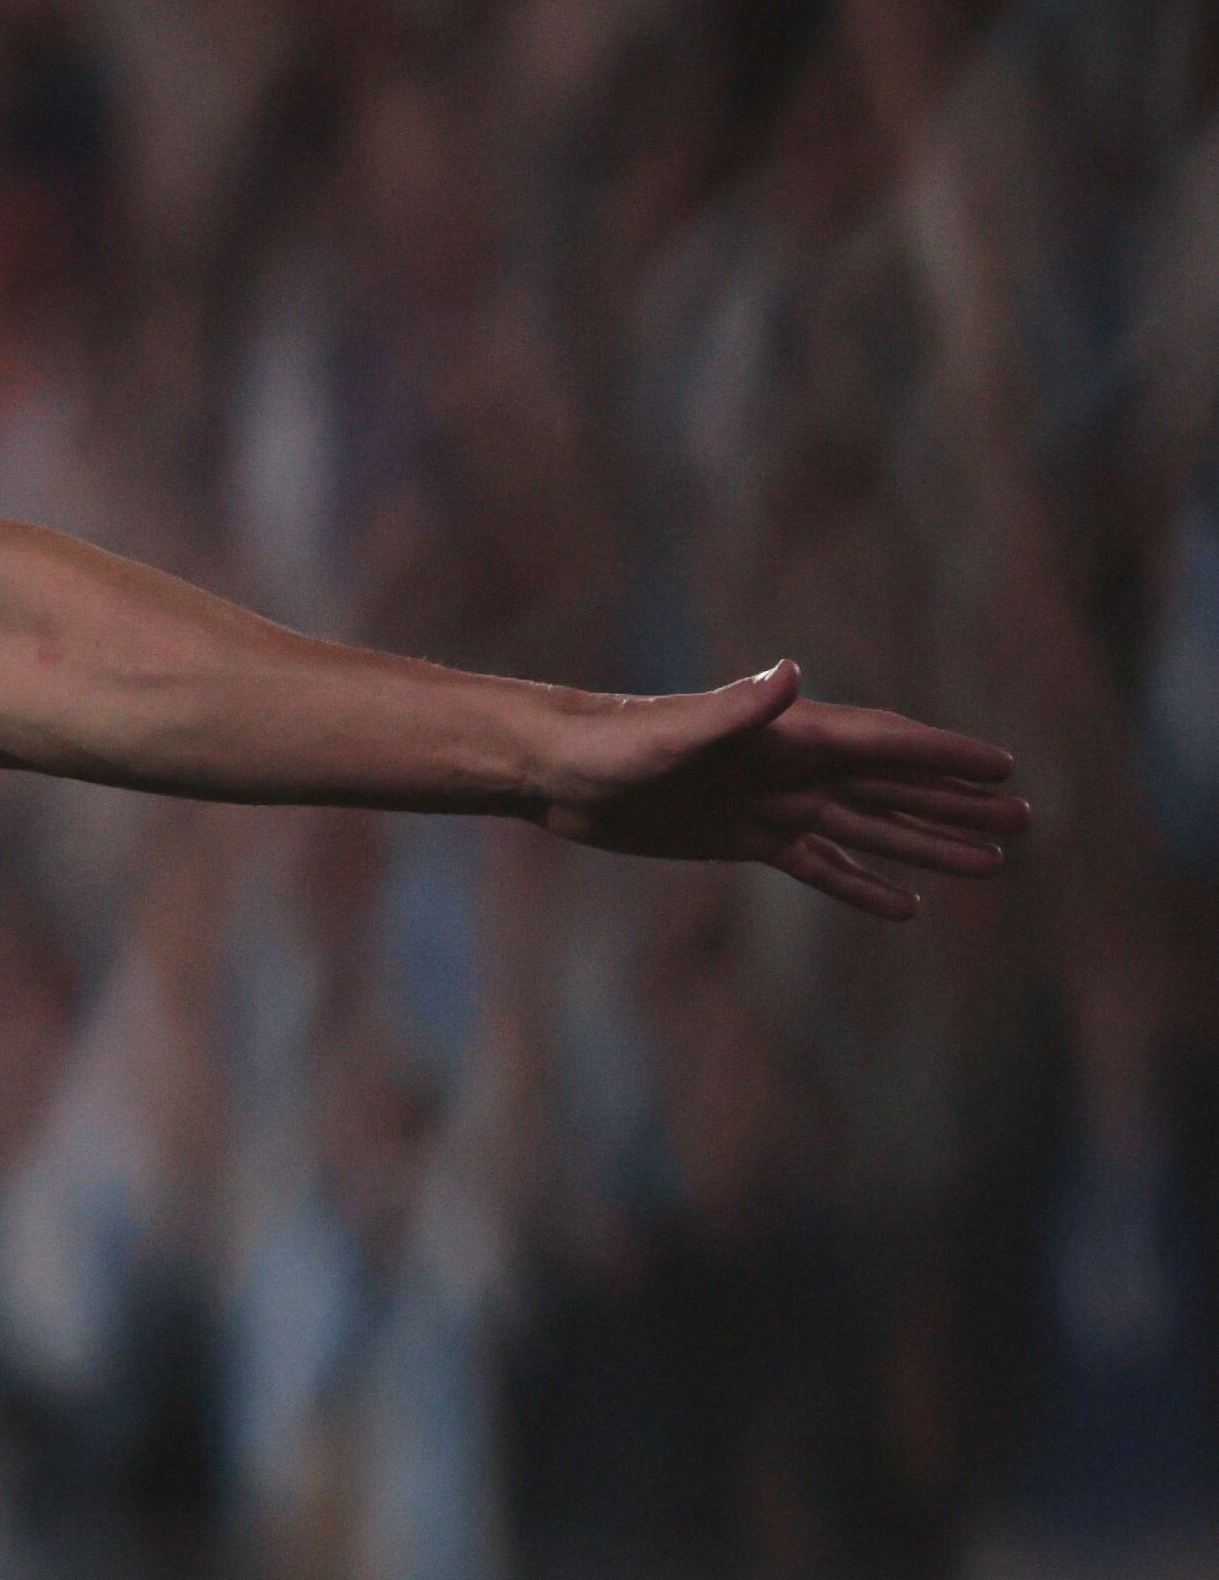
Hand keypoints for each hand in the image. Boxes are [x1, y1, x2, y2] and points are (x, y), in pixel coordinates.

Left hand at [536, 661, 1027, 916]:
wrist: (556, 770)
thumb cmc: (610, 743)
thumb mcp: (672, 732)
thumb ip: (736, 710)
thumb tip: (790, 675)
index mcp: (787, 735)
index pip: (886, 744)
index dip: (946, 756)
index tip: (1006, 769)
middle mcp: (790, 766)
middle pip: (893, 788)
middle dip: (957, 806)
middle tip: (1024, 824)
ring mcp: (770, 803)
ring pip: (868, 828)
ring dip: (926, 845)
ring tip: (990, 866)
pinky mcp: (742, 838)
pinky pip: (818, 864)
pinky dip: (861, 882)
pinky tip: (906, 905)